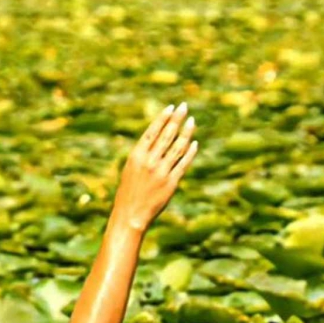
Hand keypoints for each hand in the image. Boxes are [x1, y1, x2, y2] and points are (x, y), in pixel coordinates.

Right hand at [111, 103, 197, 232]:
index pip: (152, 132)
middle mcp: (149, 162)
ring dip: (186, 132)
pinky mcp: (172, 182)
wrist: (130, 215)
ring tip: (192, 121)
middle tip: (185, 107)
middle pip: (167, 135)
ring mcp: (162, 172)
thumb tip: (159, 138)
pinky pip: (184, 163)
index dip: (163, 118)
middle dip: (177, 119)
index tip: (171, 107)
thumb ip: (144, 155)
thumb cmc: (129, 192)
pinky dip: (190, 152)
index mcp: (136, 157)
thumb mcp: (130, 170)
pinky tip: (194, 143)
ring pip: (178, 146)